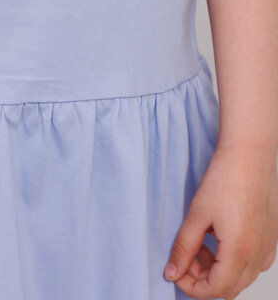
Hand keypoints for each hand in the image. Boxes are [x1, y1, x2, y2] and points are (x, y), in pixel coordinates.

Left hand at [163, 143, 277, 298]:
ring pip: (240, 277)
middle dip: (203, 279)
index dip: (192, 287)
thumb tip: (172, 271)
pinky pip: (251, 263)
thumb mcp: (197, 214)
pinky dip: (231, 260)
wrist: (250, 155)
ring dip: (217, 269)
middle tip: (185, 258)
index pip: (216, 290)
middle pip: (229, 288)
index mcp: (240, 251)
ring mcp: (267, 248)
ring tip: (198, 243)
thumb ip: (184, 247)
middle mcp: (259, 255)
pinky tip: (216, 238)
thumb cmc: (226, 178)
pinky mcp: (269, 239)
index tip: (176, 273)